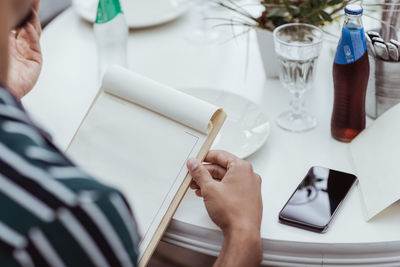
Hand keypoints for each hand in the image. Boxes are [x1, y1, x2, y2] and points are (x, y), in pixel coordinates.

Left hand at [7, 0, 41, 98]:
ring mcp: (26, 53)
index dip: (17, 12)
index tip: (19, 2)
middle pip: (25, 23)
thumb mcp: (2, 43)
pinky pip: (34, 43)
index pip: (13, 22)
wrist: (0, 89)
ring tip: (32, 6)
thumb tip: (21, 24)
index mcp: (5, 43)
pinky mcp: (35, 61)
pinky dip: (32, 33)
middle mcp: (15, 47)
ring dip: (32, 18)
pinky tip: (29, 24)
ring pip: (32, 31)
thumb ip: (8, 31)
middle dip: (29, 11)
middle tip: (33, 1)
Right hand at [187, 151, 262, 265]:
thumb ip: (200, 173)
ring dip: (210, 182)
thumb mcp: (210, 188)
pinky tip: (208, 195)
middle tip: (194, 175)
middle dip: (206, 172)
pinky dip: (219, 190)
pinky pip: (231, 189)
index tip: (197, 159)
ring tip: (197, 187)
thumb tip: (194, 164)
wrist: (243, 233)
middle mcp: (249, 176)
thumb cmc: (233, 212)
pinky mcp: (248, 199)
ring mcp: (250, 188)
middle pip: (223, 168)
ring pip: (226, 179)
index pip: (221, 155)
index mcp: (242, 168)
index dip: (206, 156)